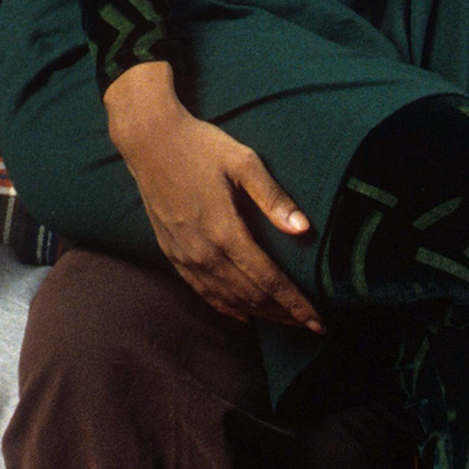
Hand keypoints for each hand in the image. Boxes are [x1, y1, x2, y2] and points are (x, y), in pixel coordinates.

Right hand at [103, 60, 323, 331]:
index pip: (269, 281)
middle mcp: (203, 252)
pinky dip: (227, 307)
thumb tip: (304, 230)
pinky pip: (203, 292)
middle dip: (284, 315)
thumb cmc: (201, 146)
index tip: (320, 323)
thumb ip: (274, 197)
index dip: (296, 305)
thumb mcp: (244, 162)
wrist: (149, 141)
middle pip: (251, 297)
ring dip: (260, 314)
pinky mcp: (172, 254)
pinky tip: (243, 315)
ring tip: (287, 322)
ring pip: (228, 299)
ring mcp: (185, 256)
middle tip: (312, 327)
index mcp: (225, 232)